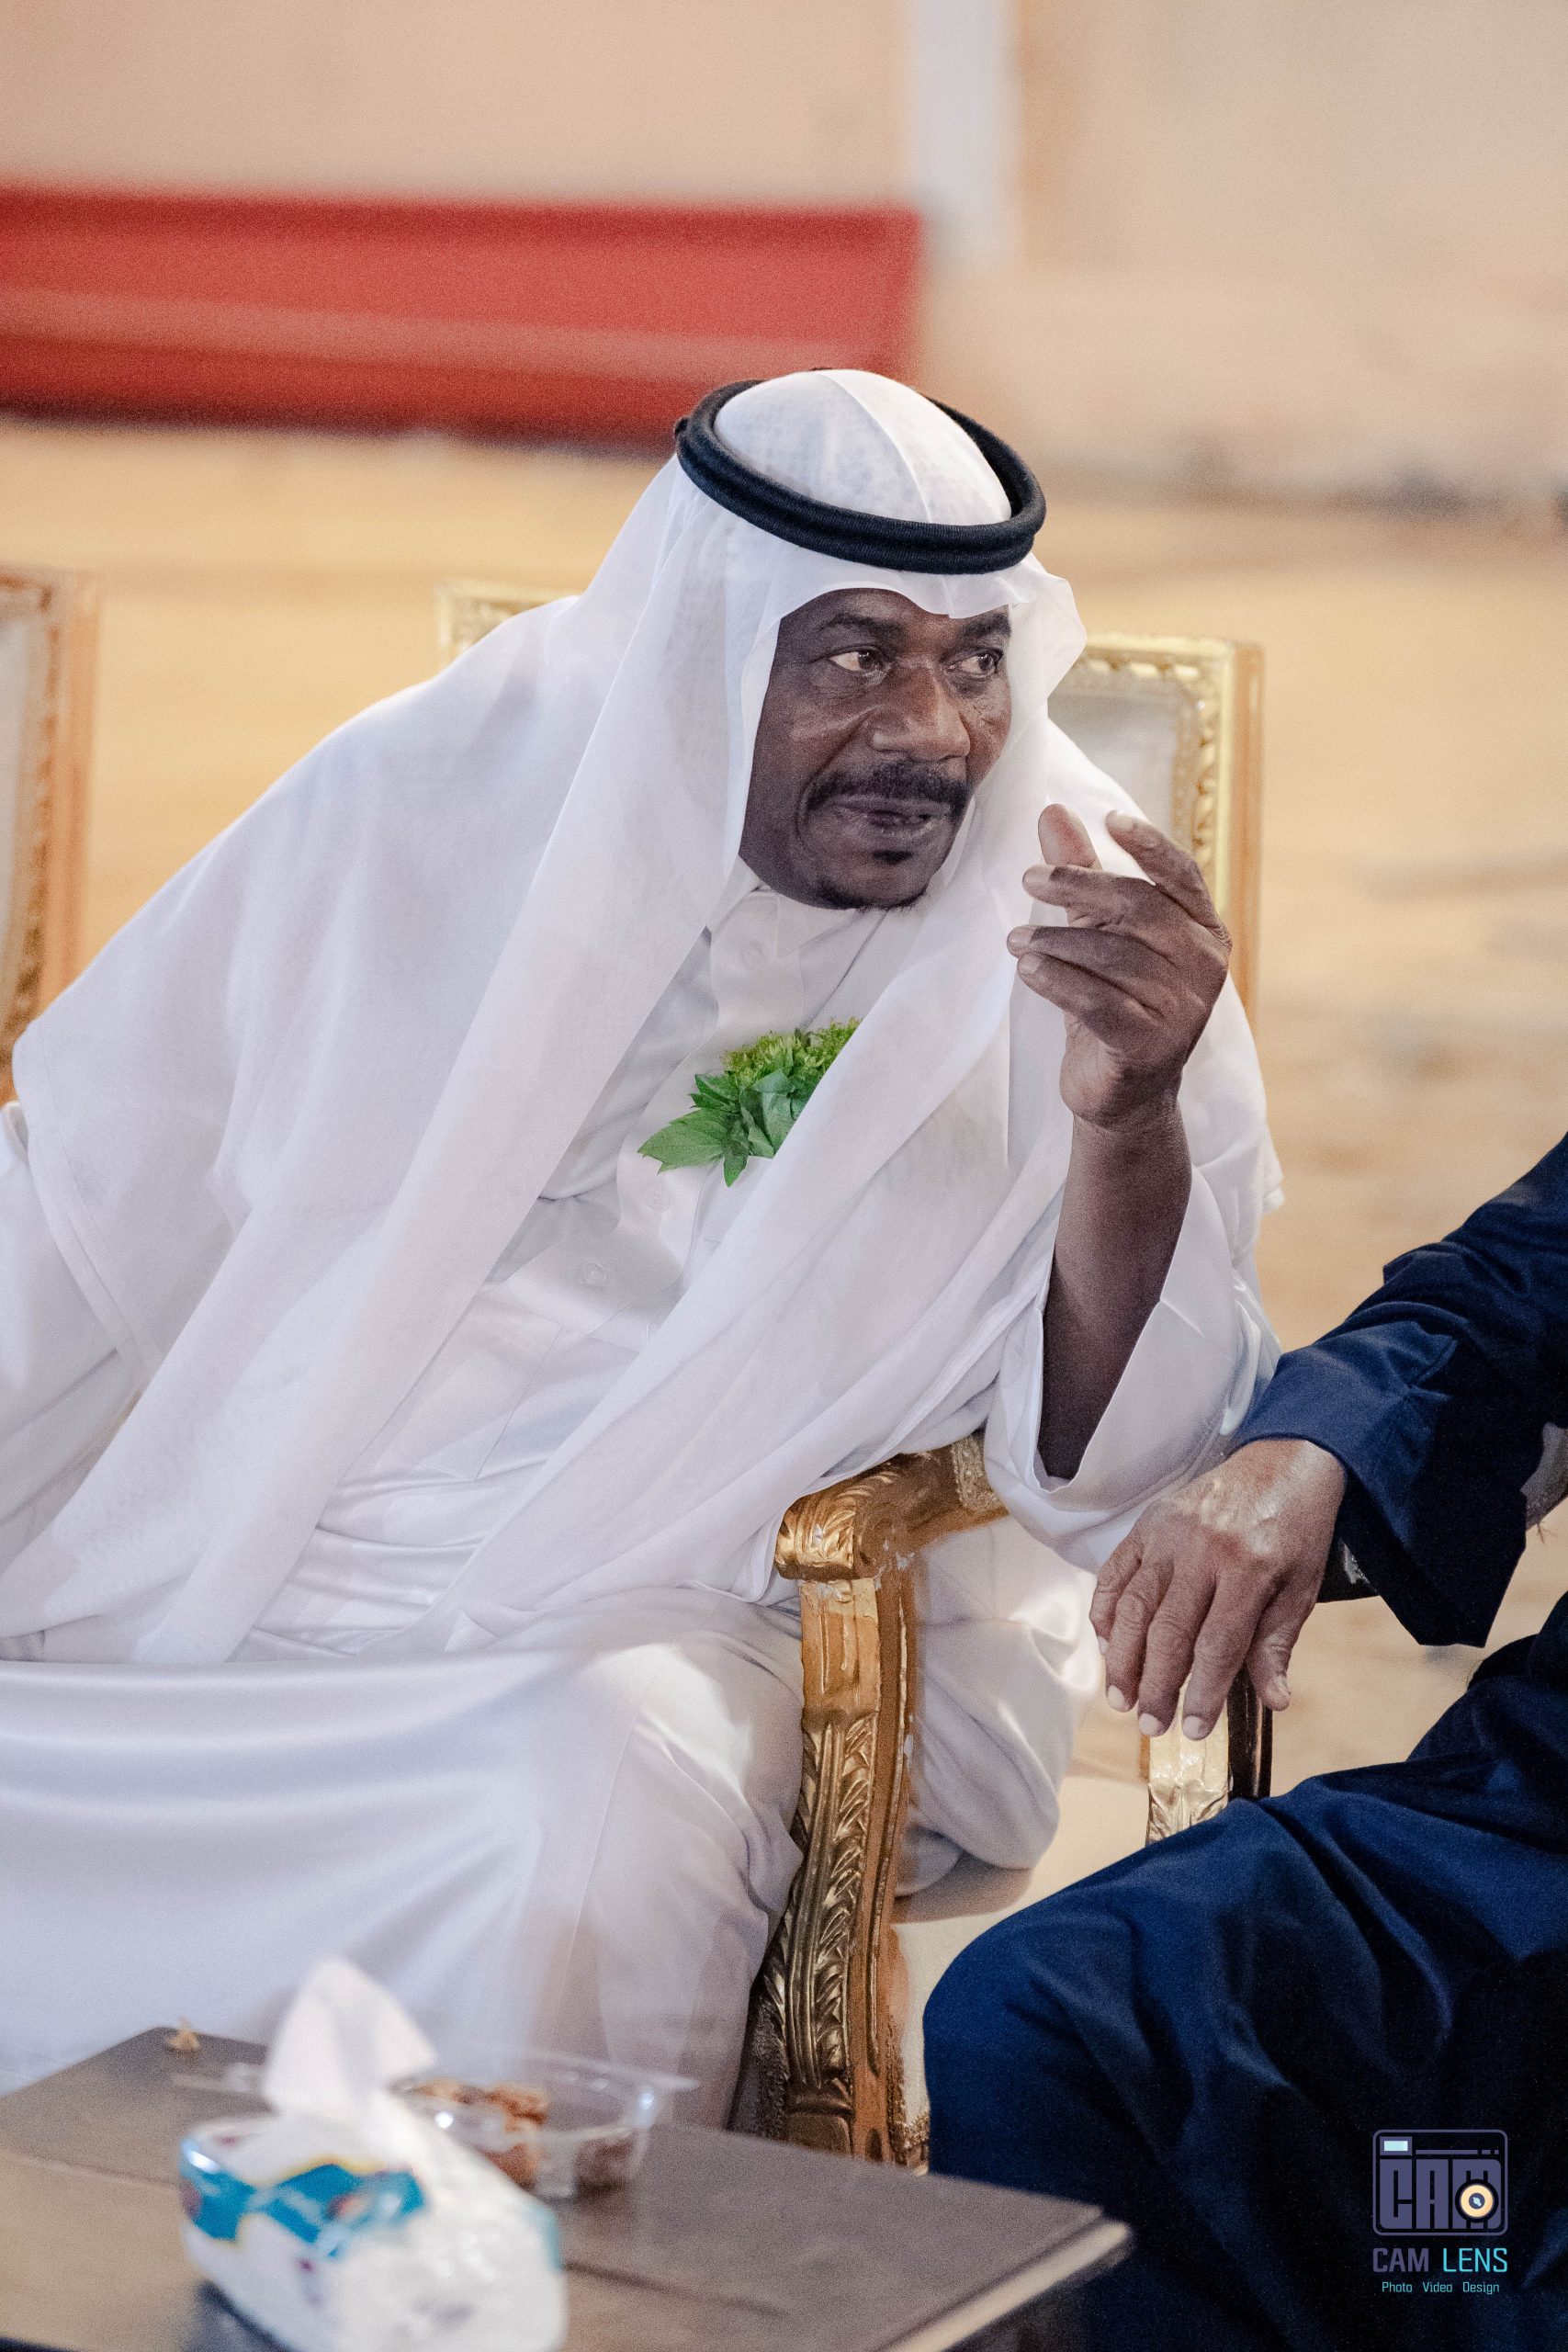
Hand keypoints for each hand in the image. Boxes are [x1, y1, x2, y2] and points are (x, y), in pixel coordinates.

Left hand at [1007, 805, 1230, 1131]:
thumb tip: (1052, 811)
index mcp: (1204, 932)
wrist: (1124, 1094)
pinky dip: (1057, 981)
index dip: (1149, 844)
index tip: (1108, 819)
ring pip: (1112, 955)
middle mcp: (1204, 967)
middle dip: (1080, 885)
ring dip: (1054, 941)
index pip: (1181, 876)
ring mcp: (1184, 1010)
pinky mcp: (1151, 1047)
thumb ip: (1083, 875)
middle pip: (1139, 907)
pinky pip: (1098, 1002)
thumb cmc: (1116, 1003)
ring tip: (1016, 941)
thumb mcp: (1099, 934)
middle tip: (1029, 879)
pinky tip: (1028, 969)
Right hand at [1091, 1439, 1347, 1737]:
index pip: (1218, 1644)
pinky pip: (1116, 1571)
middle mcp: (1202, 1550)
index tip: (1193, 1731)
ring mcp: (1168, 1533)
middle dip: (1155, 1685)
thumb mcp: (1302, 1588)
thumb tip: (1274, 1700)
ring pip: (1134, 1605)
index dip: (1203, 1693)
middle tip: (1149, 1725)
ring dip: (1122, 1657)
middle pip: (1168, 1630)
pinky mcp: (1148, 1523)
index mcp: (1248, 1568)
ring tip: (1120, 1697)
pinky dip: (1106, 1609)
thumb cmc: (1295, 1531)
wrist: (1283, 1462)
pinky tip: (1106, 1644)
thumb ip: (1278, 1643)